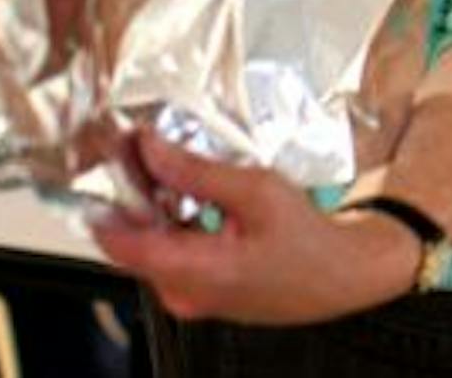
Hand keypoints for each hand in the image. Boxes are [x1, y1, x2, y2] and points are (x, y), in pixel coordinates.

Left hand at [91, 126, 417, 322]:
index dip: (108, 196)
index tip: (113, 160)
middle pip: (134, 241)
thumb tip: (152, 152)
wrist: (343, 274)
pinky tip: (194, 200)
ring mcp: (191, 298)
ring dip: (156, 208)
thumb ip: (198, 172)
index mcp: (195, 273)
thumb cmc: (311, 241)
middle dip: (136, 195)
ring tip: (173, 171)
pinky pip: (172, 257)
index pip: (119, 241)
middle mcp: (183, 293)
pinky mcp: (201, 294)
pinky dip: (175, 226)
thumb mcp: (258, 191)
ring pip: (152, 247)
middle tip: (143, 154)